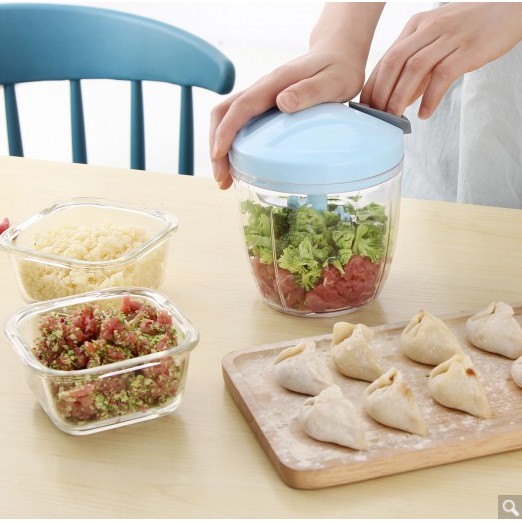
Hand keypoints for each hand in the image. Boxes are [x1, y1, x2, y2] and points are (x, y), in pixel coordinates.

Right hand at [210, 51, 364, 189]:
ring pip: (227, 119)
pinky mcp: (263, 105)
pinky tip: (238, 163)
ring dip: (220, 147)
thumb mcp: (333, 81)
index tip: (219, 154)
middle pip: (224, 113)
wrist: (337, 53)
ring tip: (225, 178)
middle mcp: (262, 88)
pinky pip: (238, 122)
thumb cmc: (338, 69)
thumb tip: (282, 102)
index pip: (241, 106)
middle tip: (222, 178)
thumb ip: (310, 91)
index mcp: (275, 83)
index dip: (226, 131)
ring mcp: (260, 97)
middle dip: (216, 145)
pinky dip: (232, 143)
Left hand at [361, 2, 521, 118]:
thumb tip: (399, 99)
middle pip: (394, 62)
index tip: (366, 107)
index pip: (386, 58)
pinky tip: (424, 114)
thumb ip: (417, 67)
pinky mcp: (468, 49)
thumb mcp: (436, 41)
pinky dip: (430, 98)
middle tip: (378, 116)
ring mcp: (449, 36)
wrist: (510, 10)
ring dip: (400, 97)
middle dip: (381, 93)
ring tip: (395, 117)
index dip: (373, 85)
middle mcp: (429, 27)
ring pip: (413, 69)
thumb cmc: (469, 30)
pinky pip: (442, 76)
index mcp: (416, 25)